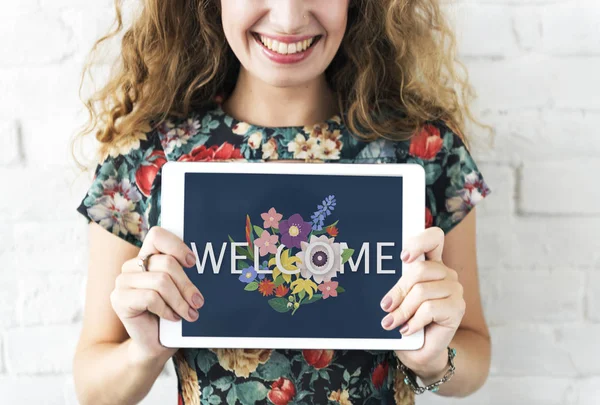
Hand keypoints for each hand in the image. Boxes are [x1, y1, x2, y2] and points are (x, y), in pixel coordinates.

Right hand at [110, 226, 203, 362]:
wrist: (154, 345)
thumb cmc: (171, 314)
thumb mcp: (180, 290)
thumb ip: (183, 273)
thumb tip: (201, 264)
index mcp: (147, 257)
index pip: (157, 235)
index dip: (177, 245)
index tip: (193, 262)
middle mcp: (132, 266)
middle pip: (166, 263)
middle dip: (187, 284)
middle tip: (198, 301)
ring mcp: (122, 281)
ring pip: (160, 281)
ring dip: (179, 300)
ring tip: (189, 313)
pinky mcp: (118, 299)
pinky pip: (150, 297)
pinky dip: (166, 309)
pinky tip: (172, 318)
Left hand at [379, 227, 464, 380]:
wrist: (420, 350)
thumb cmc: (407, 321)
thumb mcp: (399, 299)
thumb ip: (398, 286)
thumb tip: (386, 291)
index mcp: (432, 264)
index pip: (434, 238)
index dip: (419, 242)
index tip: (403, 257)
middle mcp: (446, 274)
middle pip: (420, 269)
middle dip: (399, 290)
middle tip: (386, 307)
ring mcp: (454, 290)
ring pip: (422, 291)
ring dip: (403, 310)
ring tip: (393, 322)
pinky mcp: (457, 308)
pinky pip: (429, 309)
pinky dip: (413, 321)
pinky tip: (408, 329)